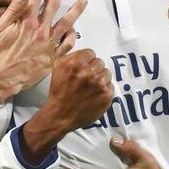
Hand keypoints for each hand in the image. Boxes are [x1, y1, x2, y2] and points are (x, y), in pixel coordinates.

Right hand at [0, 0, 86, 102]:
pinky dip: (73, 35)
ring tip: (83, 0)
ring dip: (75, 10)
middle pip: (53, 7)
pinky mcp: (54, 57)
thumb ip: (13, 10)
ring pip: (66, 23)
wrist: (2, 78)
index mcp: (27, 22)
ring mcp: (50, 44)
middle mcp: (41, 31)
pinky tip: (74, 29)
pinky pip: (68, 45)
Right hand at [18, 49, 113, 163]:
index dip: (86, 60)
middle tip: (87, 78)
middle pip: (100, 62)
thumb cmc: (58, 92)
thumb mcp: (58, 67)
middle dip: (93, 69)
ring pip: (106, 73)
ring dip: (100, 78)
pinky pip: (110, 86)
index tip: (84, 67)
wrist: (61, 114)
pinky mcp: (106, 96)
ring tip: (91, 87)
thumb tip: (83, 54)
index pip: (91, 53)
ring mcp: (100, 85)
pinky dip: (104, 89)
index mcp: (76, 63)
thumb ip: (70, 56)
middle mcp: (89, 73)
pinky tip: (95, 94)